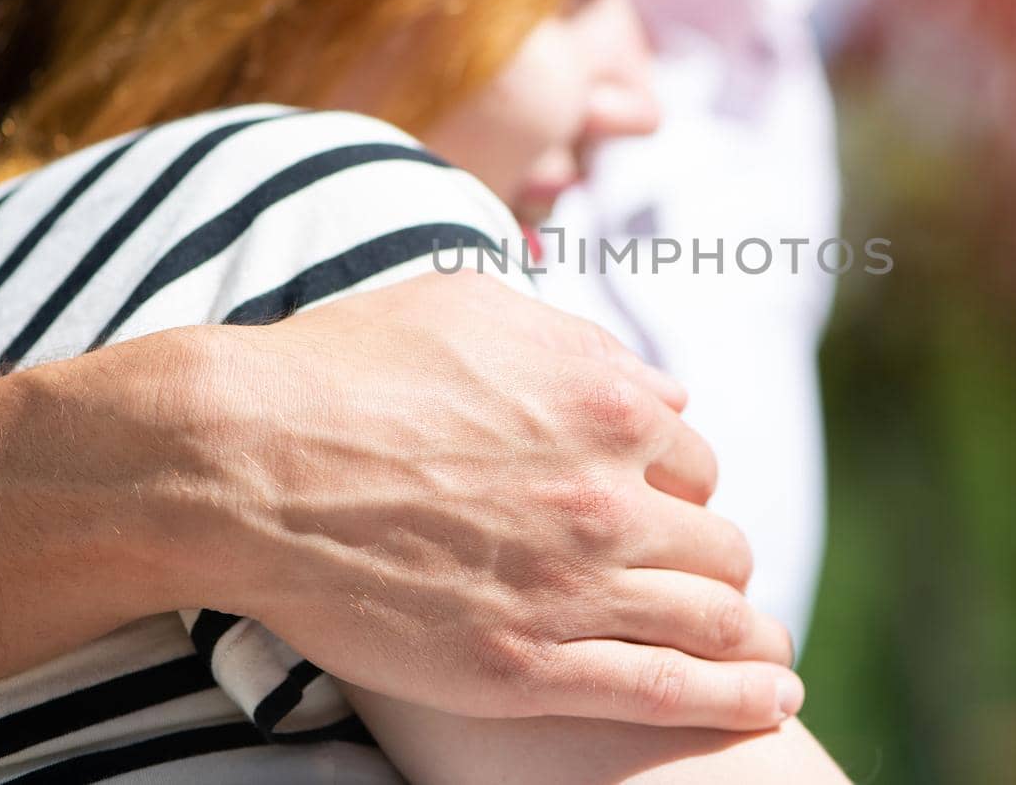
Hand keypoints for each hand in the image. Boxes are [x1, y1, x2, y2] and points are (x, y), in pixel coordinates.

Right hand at [167, 270, 801, 729]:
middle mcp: (609, 492)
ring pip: (711, 614)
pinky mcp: (525, 663)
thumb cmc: (343, 368)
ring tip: (768, 656)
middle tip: (698, 580)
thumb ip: (580, 345)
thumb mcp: (475, 308)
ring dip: (748, 634)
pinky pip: (666, 690)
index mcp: (607, 402)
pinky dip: (732, 699)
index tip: (661, 509)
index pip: (691, 458)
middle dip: (710, 558)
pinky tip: (773, 706)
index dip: (676, 486)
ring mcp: (572, 582)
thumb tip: (650, 385)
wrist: (242, 460)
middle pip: (713, 539)